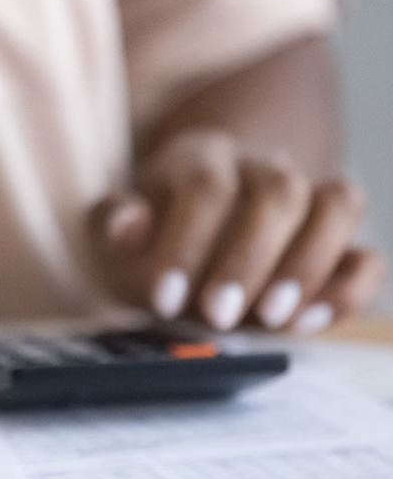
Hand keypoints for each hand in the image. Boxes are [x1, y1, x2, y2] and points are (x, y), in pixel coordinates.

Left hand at [88, 131, 385, 331]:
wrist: (187, 238)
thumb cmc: (148, 237)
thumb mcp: (115, 232)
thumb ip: (112, 224)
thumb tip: (129, 221)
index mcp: (201, 157)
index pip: (206, 186)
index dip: (186, 244)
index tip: (163, 299)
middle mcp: (263, 166)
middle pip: (279, 191)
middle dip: (249, 259)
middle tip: (216, 315)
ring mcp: (308, 197)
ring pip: (338, 205)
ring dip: (308, 266)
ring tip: (270, 319)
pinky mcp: (335, 242)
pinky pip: (366, 253)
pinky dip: (348, 287)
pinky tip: (309, 321)